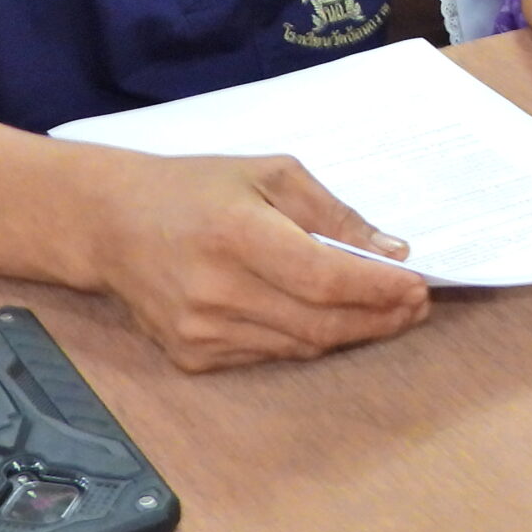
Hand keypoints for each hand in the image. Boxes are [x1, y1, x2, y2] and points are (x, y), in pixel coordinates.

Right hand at [78, 150, 428, 371]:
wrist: (112, 223)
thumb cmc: (197, 187)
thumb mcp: (271, 173)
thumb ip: (332, 214)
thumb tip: (391, 252)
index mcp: (237, 234)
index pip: (324, 278)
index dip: (378, 289)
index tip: (419, 286)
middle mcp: (216, 291)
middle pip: (320, 322)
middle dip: (379, 317)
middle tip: (416, 305)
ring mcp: (200, 332)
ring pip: (301, 345)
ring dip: (350, 332)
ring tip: (386, 312)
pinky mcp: (192, 357)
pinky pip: (270, 354)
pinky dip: (307, 338)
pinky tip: (329, 318)